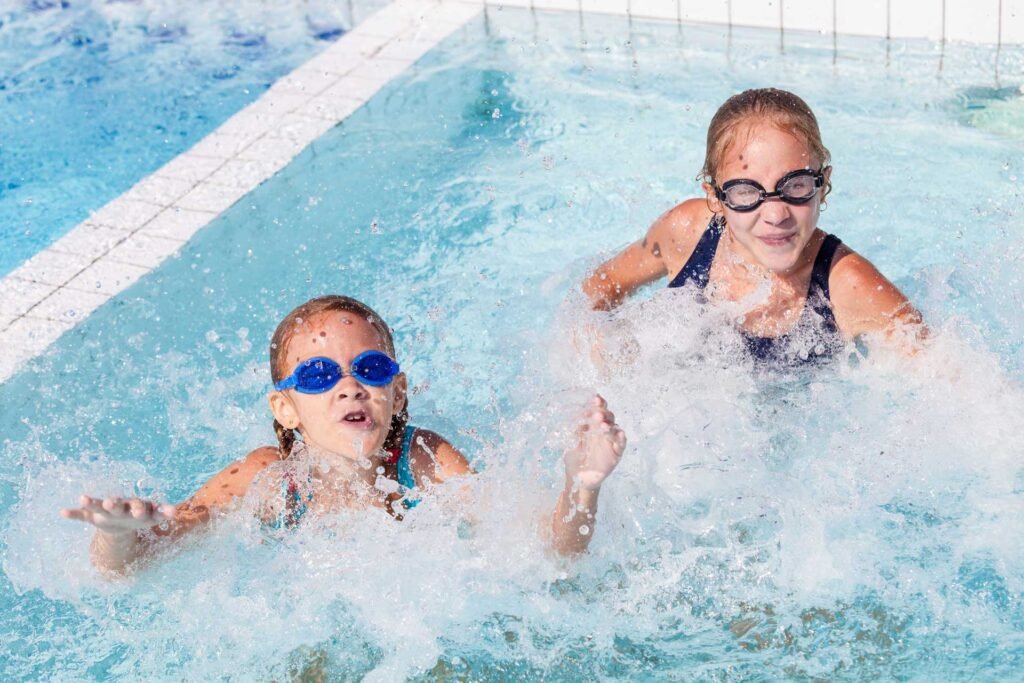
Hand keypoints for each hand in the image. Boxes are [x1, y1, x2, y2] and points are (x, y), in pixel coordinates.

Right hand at [61, 495, 176, 536]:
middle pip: (119, 505)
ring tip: (84, 499)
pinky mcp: (93, 515)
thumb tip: (176, 512)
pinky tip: (63, 513)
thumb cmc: (140, 517)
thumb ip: (164, 512)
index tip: (142, 512)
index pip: (139, 505)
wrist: (122, 525)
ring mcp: (105, 510)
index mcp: (136, 507)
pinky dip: (74, 514)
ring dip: (93, 503)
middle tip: (112, 503)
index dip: (140, 508)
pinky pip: (82, 515)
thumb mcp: (152, 517)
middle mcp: (121, 507)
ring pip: (99, 506)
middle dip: (115, 504)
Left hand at [564, 395, 626, 490]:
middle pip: (608, 417)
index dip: (598, 404)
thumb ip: (575, 429)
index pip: (598, 411)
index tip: (595, 398)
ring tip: (602, 424)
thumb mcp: (571, 441)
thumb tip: (579, 416)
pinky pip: (621, 444)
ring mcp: (610, 442)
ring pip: (615, 429)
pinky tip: (619, 433)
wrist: (577, 478)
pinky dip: (621, 438)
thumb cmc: (574, 458)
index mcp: (592, 426)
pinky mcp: (615, 454)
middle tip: (597, 410)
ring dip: (610, 424)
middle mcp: (603, 431)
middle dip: (603, 412)